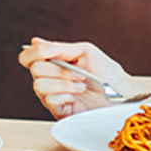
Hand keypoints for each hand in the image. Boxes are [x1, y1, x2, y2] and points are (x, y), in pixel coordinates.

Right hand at [19, 37, 134, 118]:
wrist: (122, 94)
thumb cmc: (107, 72)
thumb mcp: (84, 52)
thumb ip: (59, 48)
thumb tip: (35, 41)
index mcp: (54, 61)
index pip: (29, 56)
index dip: (35, 52)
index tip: (51, 52)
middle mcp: (49, 78)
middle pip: (35, 69)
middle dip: (60, 70)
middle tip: (78, 72)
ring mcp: (52, 95)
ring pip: (40, 86)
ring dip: (65, 83)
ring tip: (81, 85)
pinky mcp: (58, 110)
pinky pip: (50, 100)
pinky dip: (67, 95)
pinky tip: (78, 96)